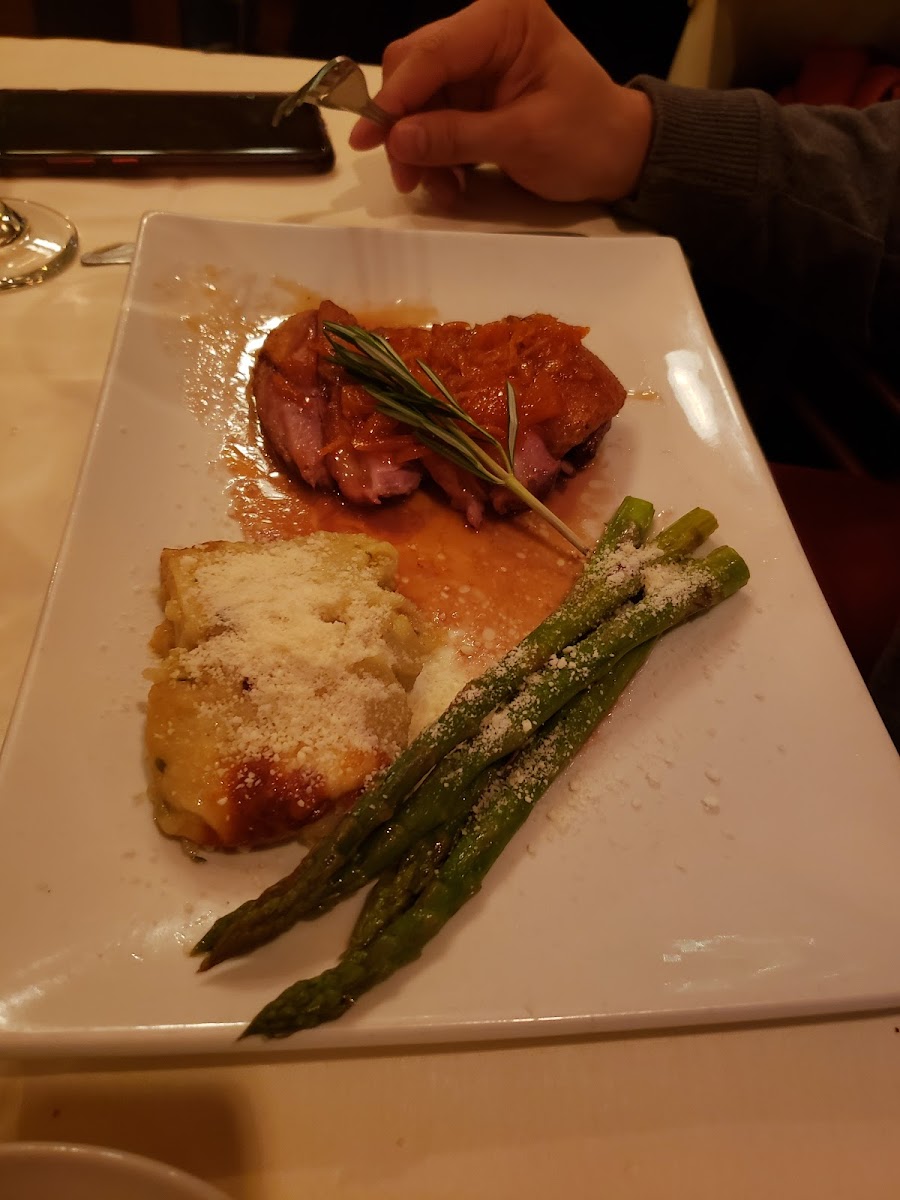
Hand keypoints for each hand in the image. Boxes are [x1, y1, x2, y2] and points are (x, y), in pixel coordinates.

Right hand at [350, 0, 652, 205]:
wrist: (622, 158)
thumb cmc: (589, 139)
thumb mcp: (522, 140)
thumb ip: (456, 137)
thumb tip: (398, 141)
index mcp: (504, 19)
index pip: (432, 52)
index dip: (395, 97)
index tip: (368, 137)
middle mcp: (484, 31)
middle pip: (415, 71)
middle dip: (404, 126)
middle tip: (406, 175)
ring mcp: (477, 65)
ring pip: (418, 102)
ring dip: (419, 150)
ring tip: (439, 190)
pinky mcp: (474, 96)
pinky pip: (434, 123)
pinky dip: (435, 157)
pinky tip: (451, 184)